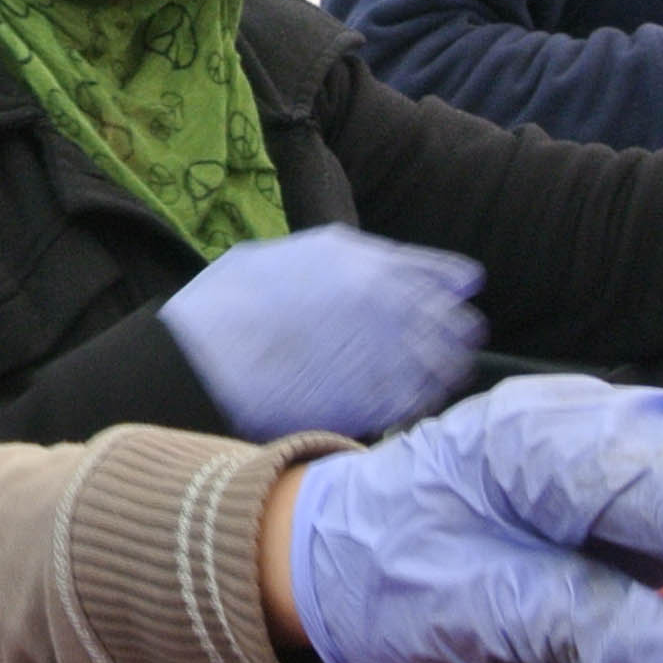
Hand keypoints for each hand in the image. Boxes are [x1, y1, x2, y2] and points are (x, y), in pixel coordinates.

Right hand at [161, 226, 485, 441]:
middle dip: (452, 332)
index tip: (460, 293)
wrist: (202, 359)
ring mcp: (384, 353)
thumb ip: (338, 261)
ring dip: (442, 371)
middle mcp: (387, 303)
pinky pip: (418, 403)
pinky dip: (416, 404)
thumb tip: (359, 269)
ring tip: (435, 379)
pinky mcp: (372, 400)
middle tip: (451, 343)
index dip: (452, 286)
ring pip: (445, 366)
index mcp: (367, 262)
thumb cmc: (229, 305)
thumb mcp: (286, 256)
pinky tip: (407, 406)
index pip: (444, 273)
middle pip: (453, 322)